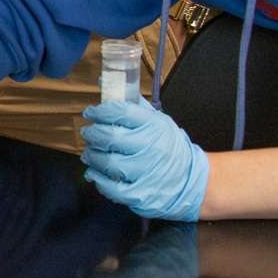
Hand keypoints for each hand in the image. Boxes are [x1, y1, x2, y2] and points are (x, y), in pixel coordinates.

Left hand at [81, 98, 209, 221]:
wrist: (190, 179)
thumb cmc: (168, 146)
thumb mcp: (157, 121)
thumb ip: (132, 104)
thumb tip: (104, 83)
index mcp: (155, 126)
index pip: (121, 112)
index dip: (100, 111)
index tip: (91, 113)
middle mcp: (151, 148)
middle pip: (110, 137)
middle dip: (92, 134)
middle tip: (88, 133)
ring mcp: (146, 172)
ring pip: (108, 162)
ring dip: (92, 156)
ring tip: (90, 153)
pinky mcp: (140, 194)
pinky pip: (110, 187)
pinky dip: (97, 179)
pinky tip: (95, 173)